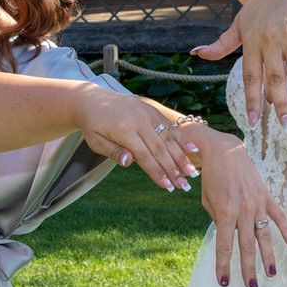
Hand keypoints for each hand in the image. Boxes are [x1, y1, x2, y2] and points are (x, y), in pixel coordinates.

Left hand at [77, 88, 201, 191]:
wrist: (92, 100)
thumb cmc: (93, 125)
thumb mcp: (96, 142)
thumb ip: (113, 152)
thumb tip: (129, 162)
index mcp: (124, 130)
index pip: (144, 156)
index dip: (157, 172)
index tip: (167, 186)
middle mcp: (139, 120)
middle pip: (160, 148)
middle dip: (173, 169)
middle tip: (183, 186)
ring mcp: (148, 113)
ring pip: (168, 138)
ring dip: (181, 157)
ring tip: (191, 173)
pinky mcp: (153, 110)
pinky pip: (170, 126)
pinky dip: (182, 139)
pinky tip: (193, 150)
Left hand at [192, 0, 286, 128]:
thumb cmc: (260, 5)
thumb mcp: (239, 23)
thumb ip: (222, 44)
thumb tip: (196, 53)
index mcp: (251, 42)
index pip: (250, 77)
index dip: (252, 101)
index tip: (254, 123)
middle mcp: (270, 41)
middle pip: (275, 79)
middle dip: (282, 106)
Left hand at [195, 133, 286, 286]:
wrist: (223, 150)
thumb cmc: (211, 177)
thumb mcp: (207, 201)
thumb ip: (219, 220)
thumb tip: (230, 237)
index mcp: (224, 212)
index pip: (224, 245)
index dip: (224, 265)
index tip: (224, 283)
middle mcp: (242, 210)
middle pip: (247, 246)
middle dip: (248, 269)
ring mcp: (257, 203)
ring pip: (265, 235)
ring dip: (269, 256)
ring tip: (272, 274)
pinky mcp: (266, 196)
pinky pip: (278, 215)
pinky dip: (285, 229)